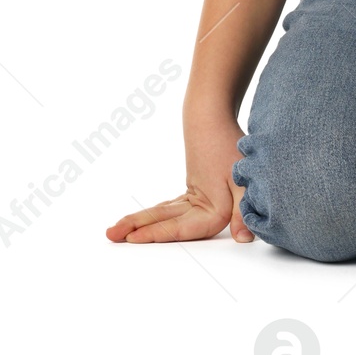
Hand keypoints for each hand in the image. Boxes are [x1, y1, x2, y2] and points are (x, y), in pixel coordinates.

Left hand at [105, 115, 252, 243]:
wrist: (215, 115)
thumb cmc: (227, 145)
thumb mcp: (239, 180)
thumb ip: (240, 212)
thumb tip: (244, 238)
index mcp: (221, 212)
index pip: (184, 229)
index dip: (158, 234)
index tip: (133, 237)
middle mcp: (211, 211)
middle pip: (171, 225)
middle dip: (141, 230)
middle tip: (111, 235)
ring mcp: (201, 202)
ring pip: (166, 216)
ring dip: (142, 222)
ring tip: (114, 230)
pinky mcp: (195, 193)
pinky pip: (170, 209)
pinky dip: (153, 215)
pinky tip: (137, 224)